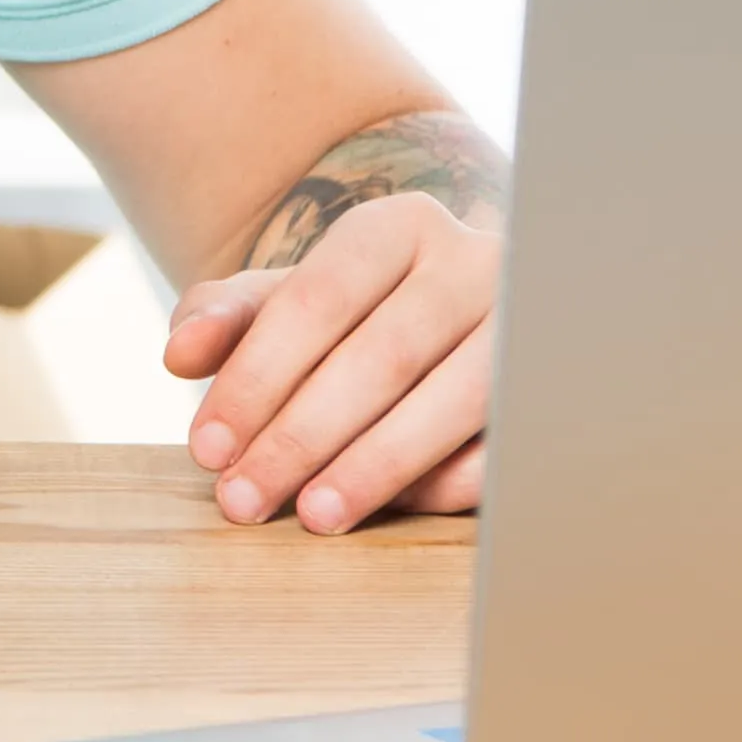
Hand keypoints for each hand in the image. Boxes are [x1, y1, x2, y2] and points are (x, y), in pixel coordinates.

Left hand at [162, 191, 496, 533]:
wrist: (463, 318)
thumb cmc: (356, 317)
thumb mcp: (284, 303)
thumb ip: (223, 317)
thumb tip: (179, 352)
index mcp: (398, 227)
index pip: (316, 300)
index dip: (256, 378)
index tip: (206, 449)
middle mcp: (474, 263)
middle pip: (382, 354)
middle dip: (302, 436)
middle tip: (243, 499)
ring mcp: (530, 326)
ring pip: (453, 399)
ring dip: (376, 464)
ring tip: (312, 514)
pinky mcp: (562, 390)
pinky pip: (508, 442)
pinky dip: (448, 478)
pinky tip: (392, 508)